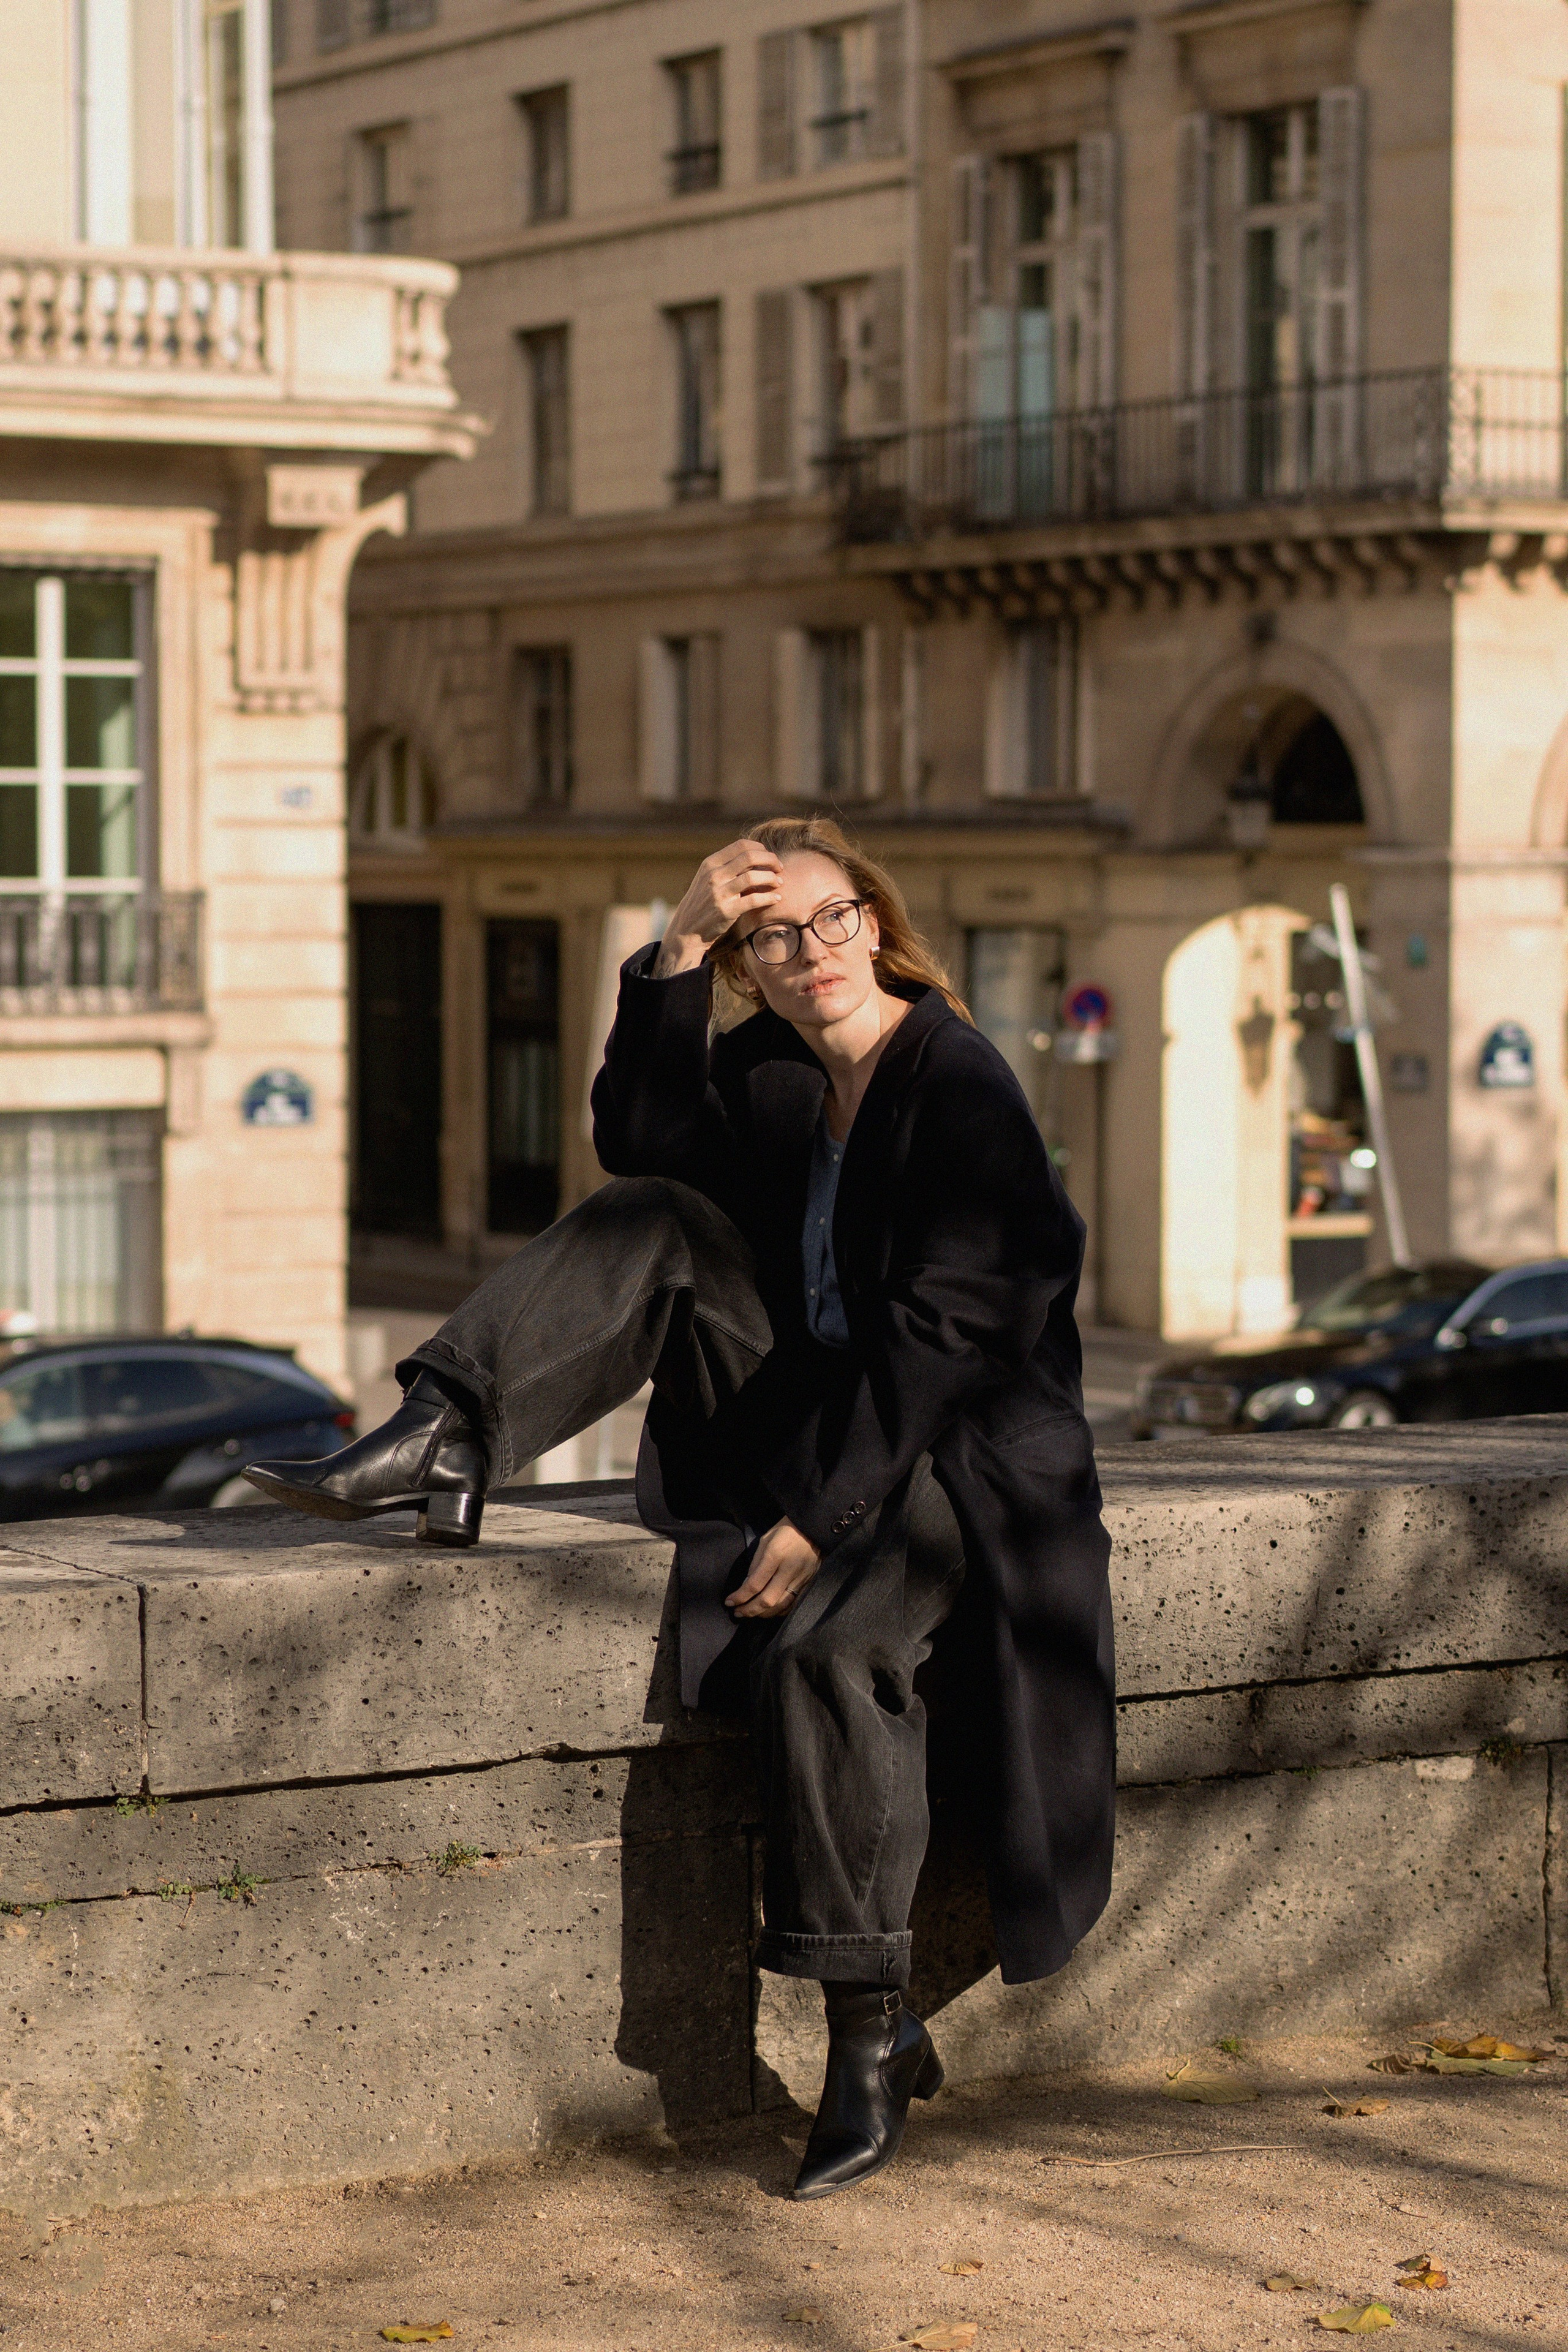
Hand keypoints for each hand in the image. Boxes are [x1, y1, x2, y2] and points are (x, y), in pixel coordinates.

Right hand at [654, 840, 782, 975]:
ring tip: (779, 882)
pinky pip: (754, 900)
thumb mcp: (709, 878)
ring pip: (753, 877)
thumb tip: (756, 855)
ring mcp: (719, 893)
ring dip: (771, 878)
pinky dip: (769, 898)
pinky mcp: (726, 911)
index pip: (741, 845)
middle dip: (770, 860)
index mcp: (710, 863)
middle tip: (780, 868)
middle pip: (750, 857)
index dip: (761, 849)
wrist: (688, 928)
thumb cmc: (704, 901)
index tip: (769, 857)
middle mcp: (714, 875)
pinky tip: (776, 899)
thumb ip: (727, 866)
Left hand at [725, 1516, 822, 1618]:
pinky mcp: (808, 1583)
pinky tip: (769, 1611)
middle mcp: (789, 1570)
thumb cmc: (785, 1531)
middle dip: (749, 1610)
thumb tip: (746, 1587)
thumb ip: (755, 1564)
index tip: (729, 1602)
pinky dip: (779, 1611)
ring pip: (780, 1606)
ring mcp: (801, 1578)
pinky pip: (792, 1604)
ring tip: (750, 1614)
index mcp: (775, 1555)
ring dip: (763, 1614)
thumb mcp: (765, 1541)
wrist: (813, 1528)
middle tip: (737, 1613)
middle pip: (768, 1600)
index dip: (740, 1597)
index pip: (755, 1584)